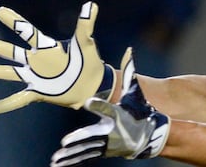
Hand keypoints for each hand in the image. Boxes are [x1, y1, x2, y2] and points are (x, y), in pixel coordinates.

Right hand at [0, 1, 113, 111]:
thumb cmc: (89, 61)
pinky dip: (8, 103)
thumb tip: (91, 5)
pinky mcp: (39, 92)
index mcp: (46, 47)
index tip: (0, 10)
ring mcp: (35, 77)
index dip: (14, 21)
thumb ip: (85, 25)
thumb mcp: (86, 42)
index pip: (27, 31)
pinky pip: (20, 98)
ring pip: (9, 73)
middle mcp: (36, 61)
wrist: (92, 85)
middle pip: (11, 52)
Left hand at [51, 48, 170, 165]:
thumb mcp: (134, 93)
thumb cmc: (138, 111)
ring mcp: (106, 144)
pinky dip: (72, 161)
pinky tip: (58, 164)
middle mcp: (112, 132)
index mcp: (118, 115)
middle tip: (64, 143)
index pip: (108, 109)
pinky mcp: (102, 151)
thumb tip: (129, 50)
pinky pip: (85, 156)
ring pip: (86, 150)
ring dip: (71, 155)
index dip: (99, 104)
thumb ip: (130, 73)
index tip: (88, 101)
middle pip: (93, 136)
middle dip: (78, 140)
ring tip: (56, 158)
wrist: (149, 135)